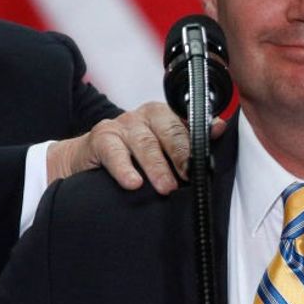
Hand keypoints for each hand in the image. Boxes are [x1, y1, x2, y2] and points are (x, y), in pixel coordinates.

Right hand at [46, 103, 227, 193]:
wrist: (84, 160)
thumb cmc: (129, 156)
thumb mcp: (159, 150)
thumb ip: (187, 141)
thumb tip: (219, 129)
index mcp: (163, 116)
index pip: (186, 125)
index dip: (198, 141)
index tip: (206, 162)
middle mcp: (144, 115)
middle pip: (168, 131)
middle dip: (180, 155)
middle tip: (189, 178)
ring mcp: (122, 125)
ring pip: (145, 143)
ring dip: (157, 167)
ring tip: (166, 188)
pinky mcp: (100, 137)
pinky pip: (114, 152)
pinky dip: (124, 168)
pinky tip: (132, 183)